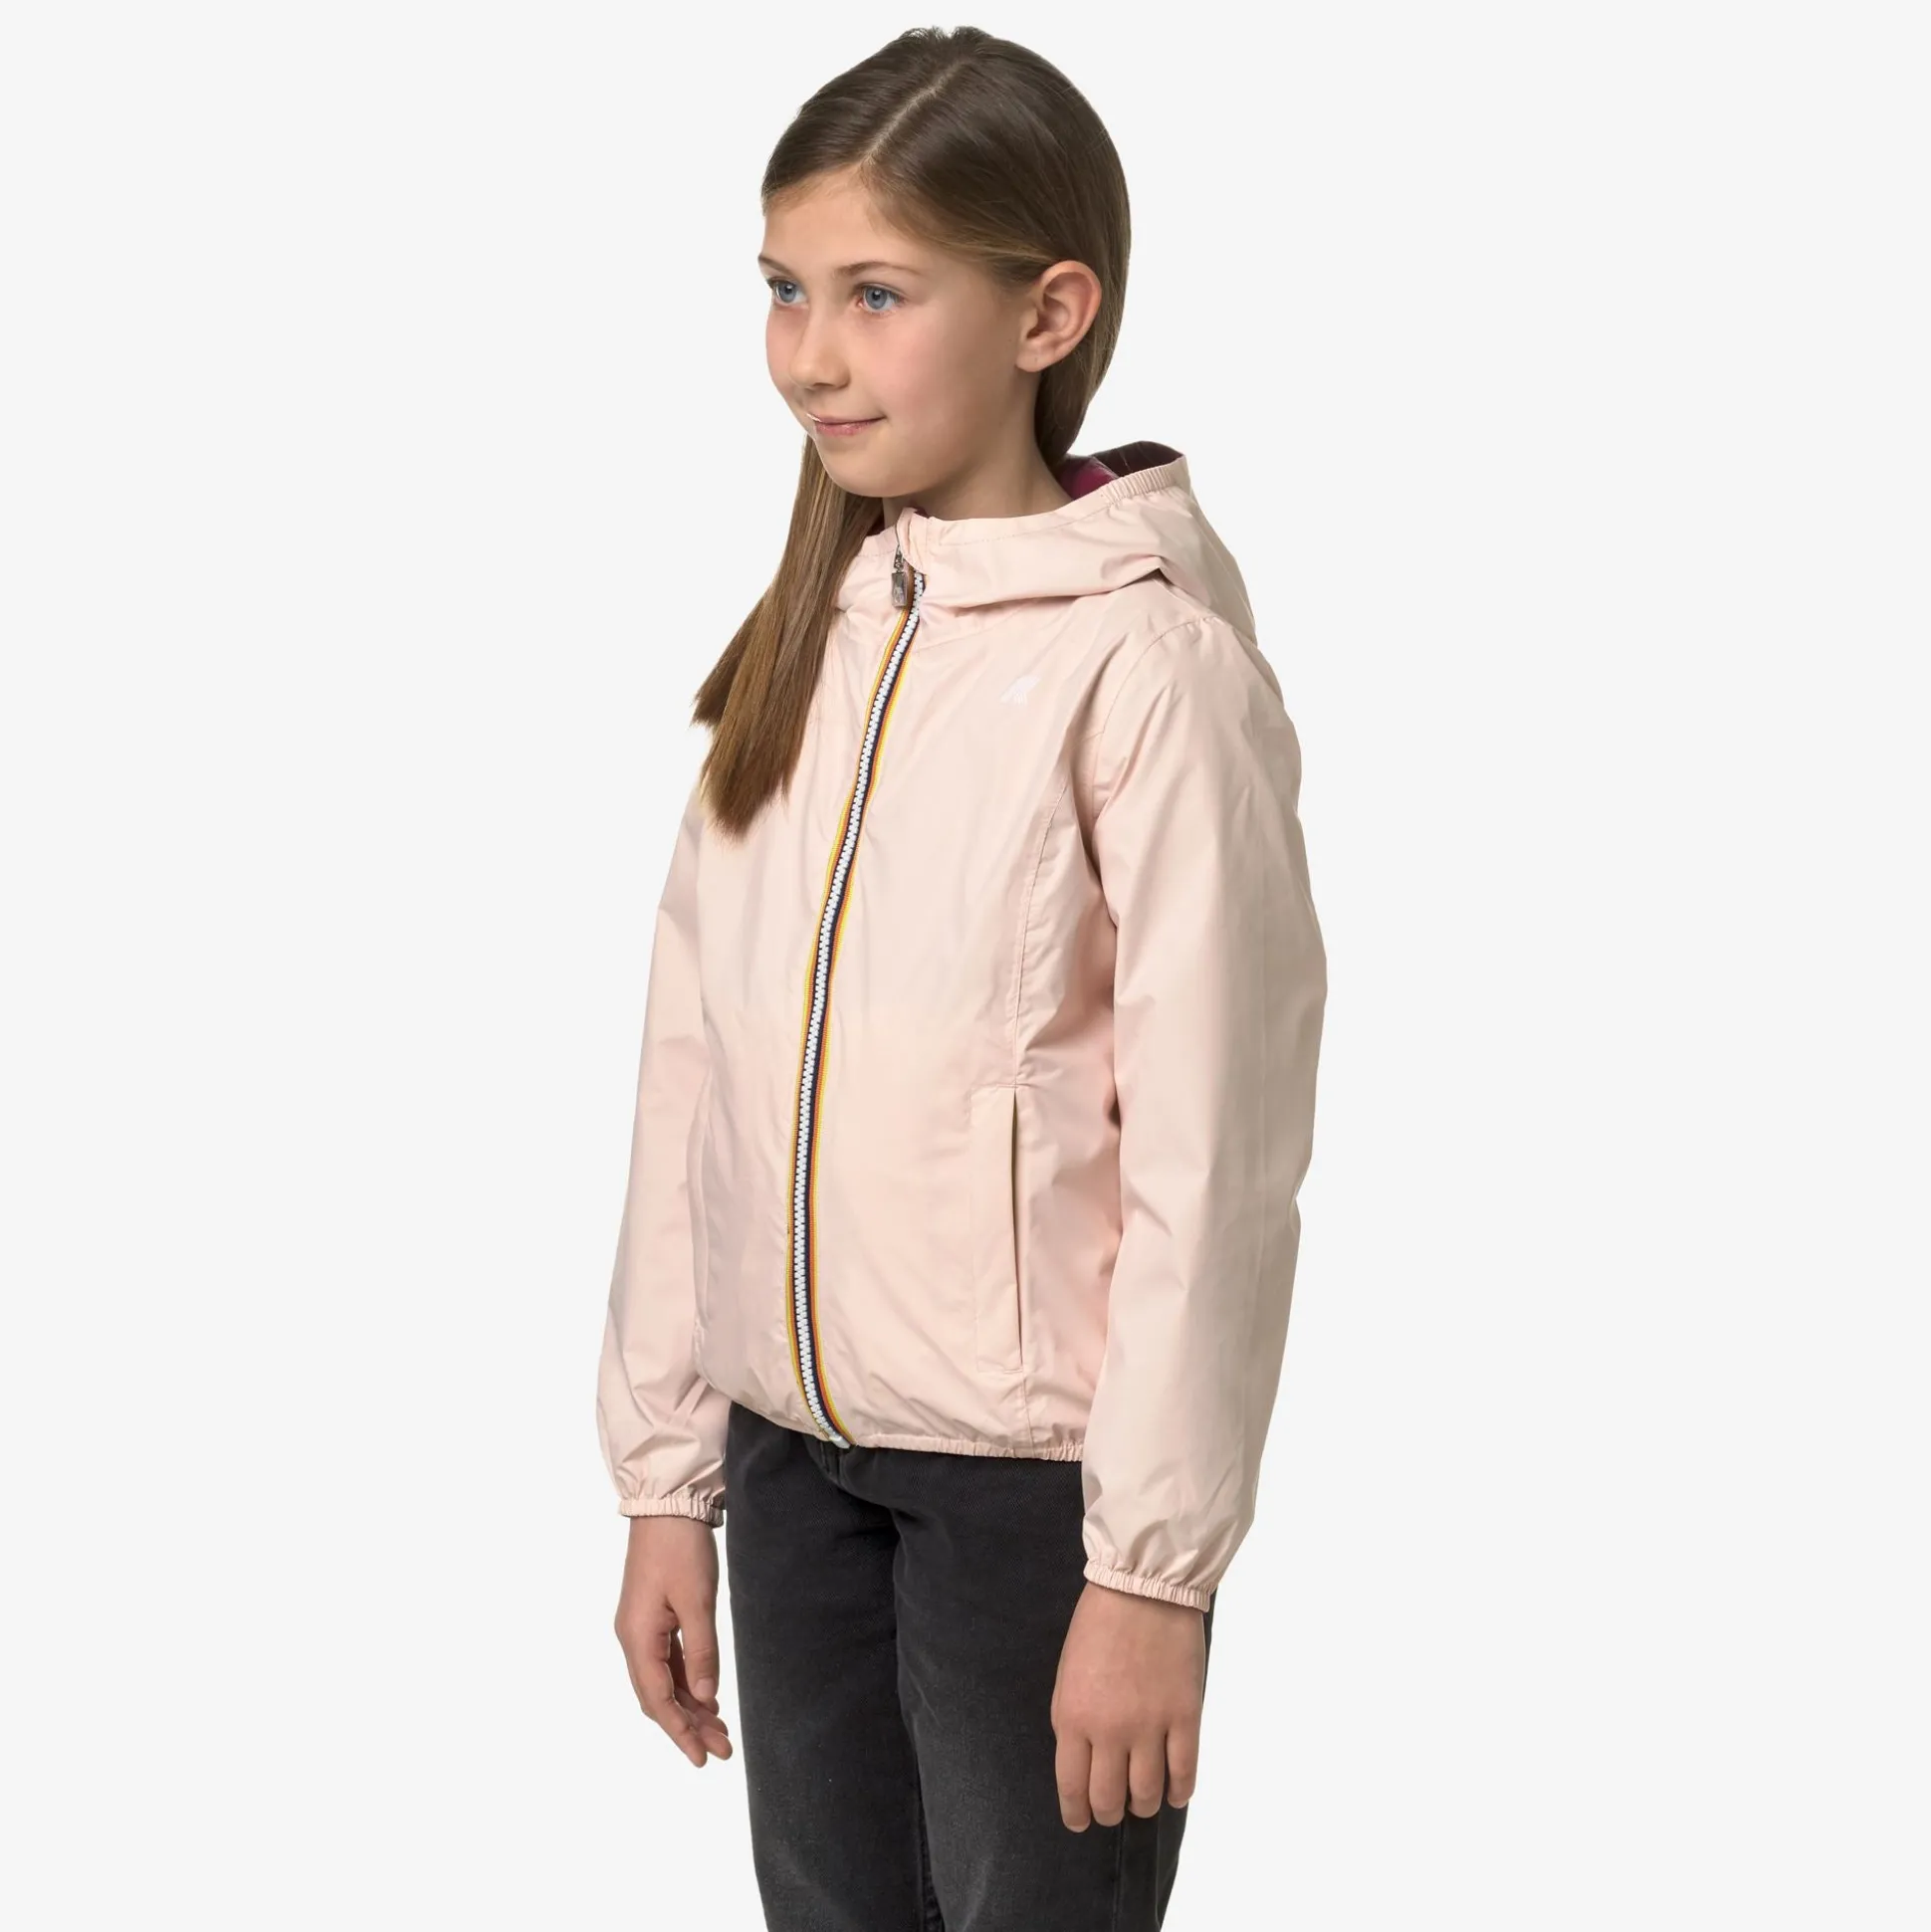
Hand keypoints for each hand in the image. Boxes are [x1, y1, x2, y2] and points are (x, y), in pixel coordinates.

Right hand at [613, 1515, 733, 1767]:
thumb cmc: (680, 1548)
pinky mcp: (652, 1617)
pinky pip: (667, 1662)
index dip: (679, 1732)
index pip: (657, 1700)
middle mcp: (633, 1638)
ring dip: (690, 1706)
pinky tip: (707, 1697)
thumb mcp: (697, 1601)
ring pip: (664, 1681)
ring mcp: (641, 1628)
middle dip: (688, 1725)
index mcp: (637, 1638)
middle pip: (659, 1696)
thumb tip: (706, 1699)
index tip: (702, 1759)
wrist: (667, 1504)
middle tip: (722, 1749)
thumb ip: (702, 1652)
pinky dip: (687, 1682)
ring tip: (719, 1731)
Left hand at [1051, 1580, 1205, 1829]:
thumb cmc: (1098, 1624)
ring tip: (1143, 1799)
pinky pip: (1185, 1771)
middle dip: (1109, 1812)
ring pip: (1147, 1793)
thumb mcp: (1066, 1675)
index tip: (1081, 1821)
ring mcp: (1150, 1726)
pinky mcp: (1185, 1717)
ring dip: (1143, 1804)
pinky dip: (1181, 1790)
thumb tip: (1084, 1760)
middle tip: (1114, 1808)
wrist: (1143, 1587)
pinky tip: (1176, 1793)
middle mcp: (1110, 1731)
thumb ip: (1073, 1721)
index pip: (1073, 1787)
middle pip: (1110, 1798)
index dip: (1077, 1813)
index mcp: (1073, 1718)